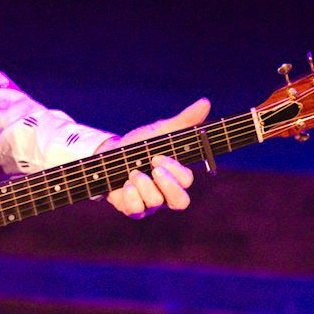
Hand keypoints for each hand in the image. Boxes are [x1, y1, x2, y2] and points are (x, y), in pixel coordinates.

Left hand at [101, 97, 211, 217]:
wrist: (108, 154)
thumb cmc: (138, 145)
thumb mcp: (160, 131)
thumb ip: (183, 121)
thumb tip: (205, 102)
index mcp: (175, 177)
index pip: (186, 181)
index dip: (175, 170)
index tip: (158, 157)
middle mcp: (165, 194)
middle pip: (180, 202)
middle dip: (167, 185)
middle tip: (154, 169)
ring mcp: (149, 204)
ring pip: (155, 203)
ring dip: (142, 183)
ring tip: (132, 172)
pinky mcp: (131, 209)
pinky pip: (136, 211)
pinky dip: (130, 196)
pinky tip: (125, 184)